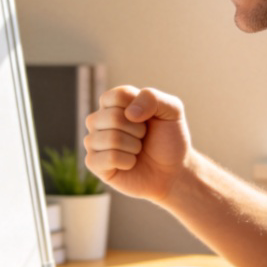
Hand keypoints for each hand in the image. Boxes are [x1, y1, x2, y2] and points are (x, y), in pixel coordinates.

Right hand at [84, 86, 191, 202]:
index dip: (139, 108)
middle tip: (144, 137)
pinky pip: (109, 158)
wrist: (172, 171)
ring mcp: (94, 141)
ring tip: (137, 150)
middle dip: (138, 130)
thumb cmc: (169, 139)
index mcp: (114, 102)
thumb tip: (129, 113)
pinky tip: (130, 163)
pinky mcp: (94, 163)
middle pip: (113, 117)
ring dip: (134, 146)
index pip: (117, 95)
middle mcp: (99, 119)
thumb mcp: (172, 110)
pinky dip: (127, 161)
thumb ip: (152, 98)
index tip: (147, 118)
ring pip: (111, 139)